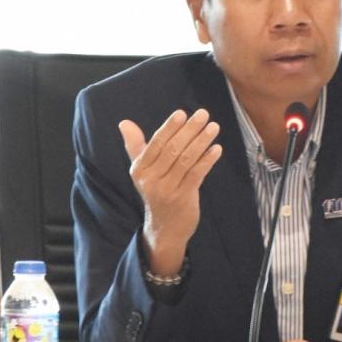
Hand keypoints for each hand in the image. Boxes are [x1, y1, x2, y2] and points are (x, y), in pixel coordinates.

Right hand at [118, 108, 221, 274]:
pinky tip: (217, 148)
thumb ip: (135, 146)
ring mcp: (168, 189)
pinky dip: (207, 160)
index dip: (169, 127)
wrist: (165, 228)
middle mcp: (151, 179)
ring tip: (214, 127)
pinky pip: (197, 174)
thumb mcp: (142, 171)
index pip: (156, 143)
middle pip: (173, 149)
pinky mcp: (184, 198)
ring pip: (187, 160)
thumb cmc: (156, 192)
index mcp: (140, 169)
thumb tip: (124, 123)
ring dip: (202, 141)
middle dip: (189, 130)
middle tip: (203, 114)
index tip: (182, 113)